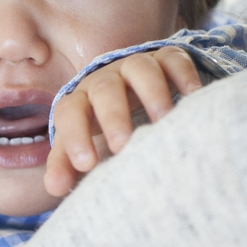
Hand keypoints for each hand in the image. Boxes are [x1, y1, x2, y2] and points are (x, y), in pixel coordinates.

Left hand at [44, 49, 203, 197]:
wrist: (130, 88)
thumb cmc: (104, 126)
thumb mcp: (85, 142)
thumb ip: (67, 164)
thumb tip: (53, 187)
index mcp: (81, 101)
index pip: (69, 112)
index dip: (75, 135)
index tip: (86, 164)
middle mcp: (106, 79)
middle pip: (105, 90)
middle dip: (113, 116)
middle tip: (123, 145)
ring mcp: (136, 66)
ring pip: (140, 69)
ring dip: (152, 93)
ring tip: (164, 121)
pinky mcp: (166, 59)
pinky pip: (173, 59)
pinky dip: (184, 74)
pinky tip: (193, 96)